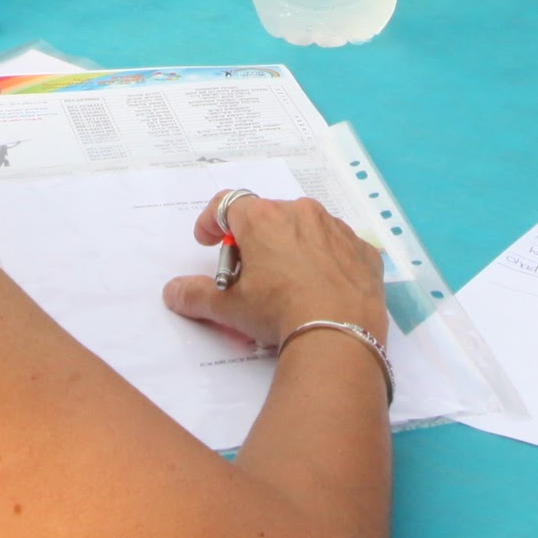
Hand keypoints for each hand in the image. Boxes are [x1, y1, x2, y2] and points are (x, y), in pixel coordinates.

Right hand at [160, 188, 388, 352]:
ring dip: (293, 248)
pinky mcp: (364, 250)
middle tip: (250, 275)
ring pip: (306, 230)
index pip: (227, 204)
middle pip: (268, 218)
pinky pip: (339, 249)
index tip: (207, 241)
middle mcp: (301, 212)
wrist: (339, 333)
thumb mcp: (230, 308)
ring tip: (289, 286)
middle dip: (255, 241)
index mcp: (264, 218)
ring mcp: (336, 229)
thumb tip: (173, 291)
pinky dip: (328, 262)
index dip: (212, 222)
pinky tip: (323, 291)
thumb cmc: (278, 311)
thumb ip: (196, 295)